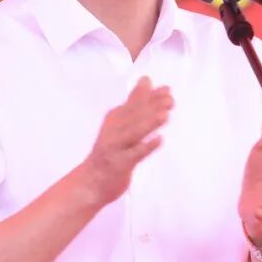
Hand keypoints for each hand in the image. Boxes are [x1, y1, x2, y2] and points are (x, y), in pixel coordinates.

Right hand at [84, 77, 172, 205]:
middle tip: (170, 99)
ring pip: (134, 133)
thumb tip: (147, 80)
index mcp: (115, 117)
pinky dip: (146, 147)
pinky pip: (134, 155)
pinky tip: (159, 140)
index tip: (167, 89)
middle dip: (152, 106)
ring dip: (149, 123)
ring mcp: (116, 147)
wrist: (90, 181)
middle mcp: (114, 129)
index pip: (133, 103)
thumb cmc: (110, 150)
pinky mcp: (119, 164)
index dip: (150, 95)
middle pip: (134, 115)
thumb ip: (134, 103)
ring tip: (165, 115)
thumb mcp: (119, 123)